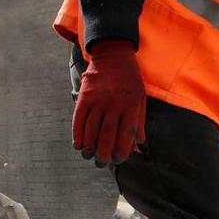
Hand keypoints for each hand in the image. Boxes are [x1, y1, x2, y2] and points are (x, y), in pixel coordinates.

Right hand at [72, 40, 146, 165]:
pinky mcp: (85, 96)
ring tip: (89, 156)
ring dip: (89, 147)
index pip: (125, 135)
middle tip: (101, 163)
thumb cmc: (130, 79)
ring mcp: (98, 100)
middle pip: (107, 135)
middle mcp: (114, 104)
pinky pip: (79, 119)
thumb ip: (139, 121)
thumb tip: (139, 145)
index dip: (121, 151)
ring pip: (92, 129)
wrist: (113, 55)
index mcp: (131, 106)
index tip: (117, 160)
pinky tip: (78, 144)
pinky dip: (78, 133)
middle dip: (103, 154)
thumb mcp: (140, 98)